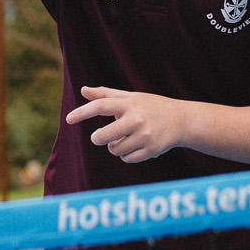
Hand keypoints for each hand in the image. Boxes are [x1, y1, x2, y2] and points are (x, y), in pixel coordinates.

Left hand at [65, 85, 187, 163]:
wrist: (181, 120)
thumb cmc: (150, 106)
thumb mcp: (130, 97)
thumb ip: (106, 94)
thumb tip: (83, 90)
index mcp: (129, 103)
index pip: (101, 106)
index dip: (83, 112)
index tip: (68, 119)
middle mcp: (136, 119)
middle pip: (104, 136)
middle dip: (98, 138)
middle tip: (99, 137)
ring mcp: (145, 136)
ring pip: (115, 150)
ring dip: (114, 147)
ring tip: (123, 139)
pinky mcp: (151, 150)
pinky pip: (127, 158)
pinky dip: (126, 155)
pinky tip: (134, 146)